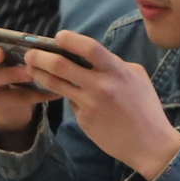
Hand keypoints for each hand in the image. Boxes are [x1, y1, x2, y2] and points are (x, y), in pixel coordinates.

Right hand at [0, 10, 50, 145]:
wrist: (11, 104)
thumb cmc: (14, 67)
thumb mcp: (16, 53)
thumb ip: (25, 45)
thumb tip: (52, 41)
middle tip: (0, 53)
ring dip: (11, 75)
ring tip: (30, 73)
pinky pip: (16, 97)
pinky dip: (37, 94)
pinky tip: (55, 92)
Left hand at [22, 29, 179, 180]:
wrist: (150, 144)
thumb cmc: (146, 108)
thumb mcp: (137, 78)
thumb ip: (115, 64)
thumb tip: (93, 57)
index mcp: (116, 71)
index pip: (88, 47)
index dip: (69, 39)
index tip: (58, 36)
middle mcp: (100, 86)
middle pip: (61, 65)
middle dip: (40, 56)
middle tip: (29, 53)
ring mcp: (89, 104)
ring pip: (56, 84)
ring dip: (39, 74)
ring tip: (31, 68)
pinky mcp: (84, 120)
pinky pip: (70, 102)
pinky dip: (66, 95)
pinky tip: (62, 92)